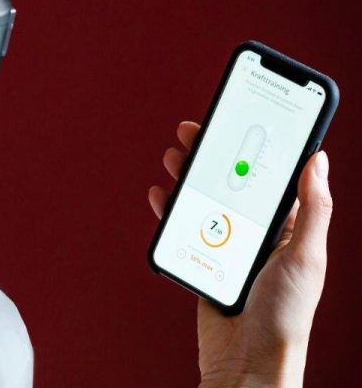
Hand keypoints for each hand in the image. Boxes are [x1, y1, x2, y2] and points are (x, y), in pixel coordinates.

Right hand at [149, 122, 332, 387]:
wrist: (248, 361)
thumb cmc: (285, 316)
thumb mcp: (306, 257)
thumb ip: (312, 209)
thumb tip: (318, 160)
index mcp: (286, 226)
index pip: (269, 175)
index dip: (253, 144)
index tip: (237, 119)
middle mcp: (256, 231)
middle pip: (229, 181)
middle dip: (210, 154)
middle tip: (194, 132)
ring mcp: (227, 245)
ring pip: (203, 200)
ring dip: (187, 176)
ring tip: (175, 159)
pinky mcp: (203, 260)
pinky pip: (184, 227)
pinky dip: (170, 209)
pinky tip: (162, 197)